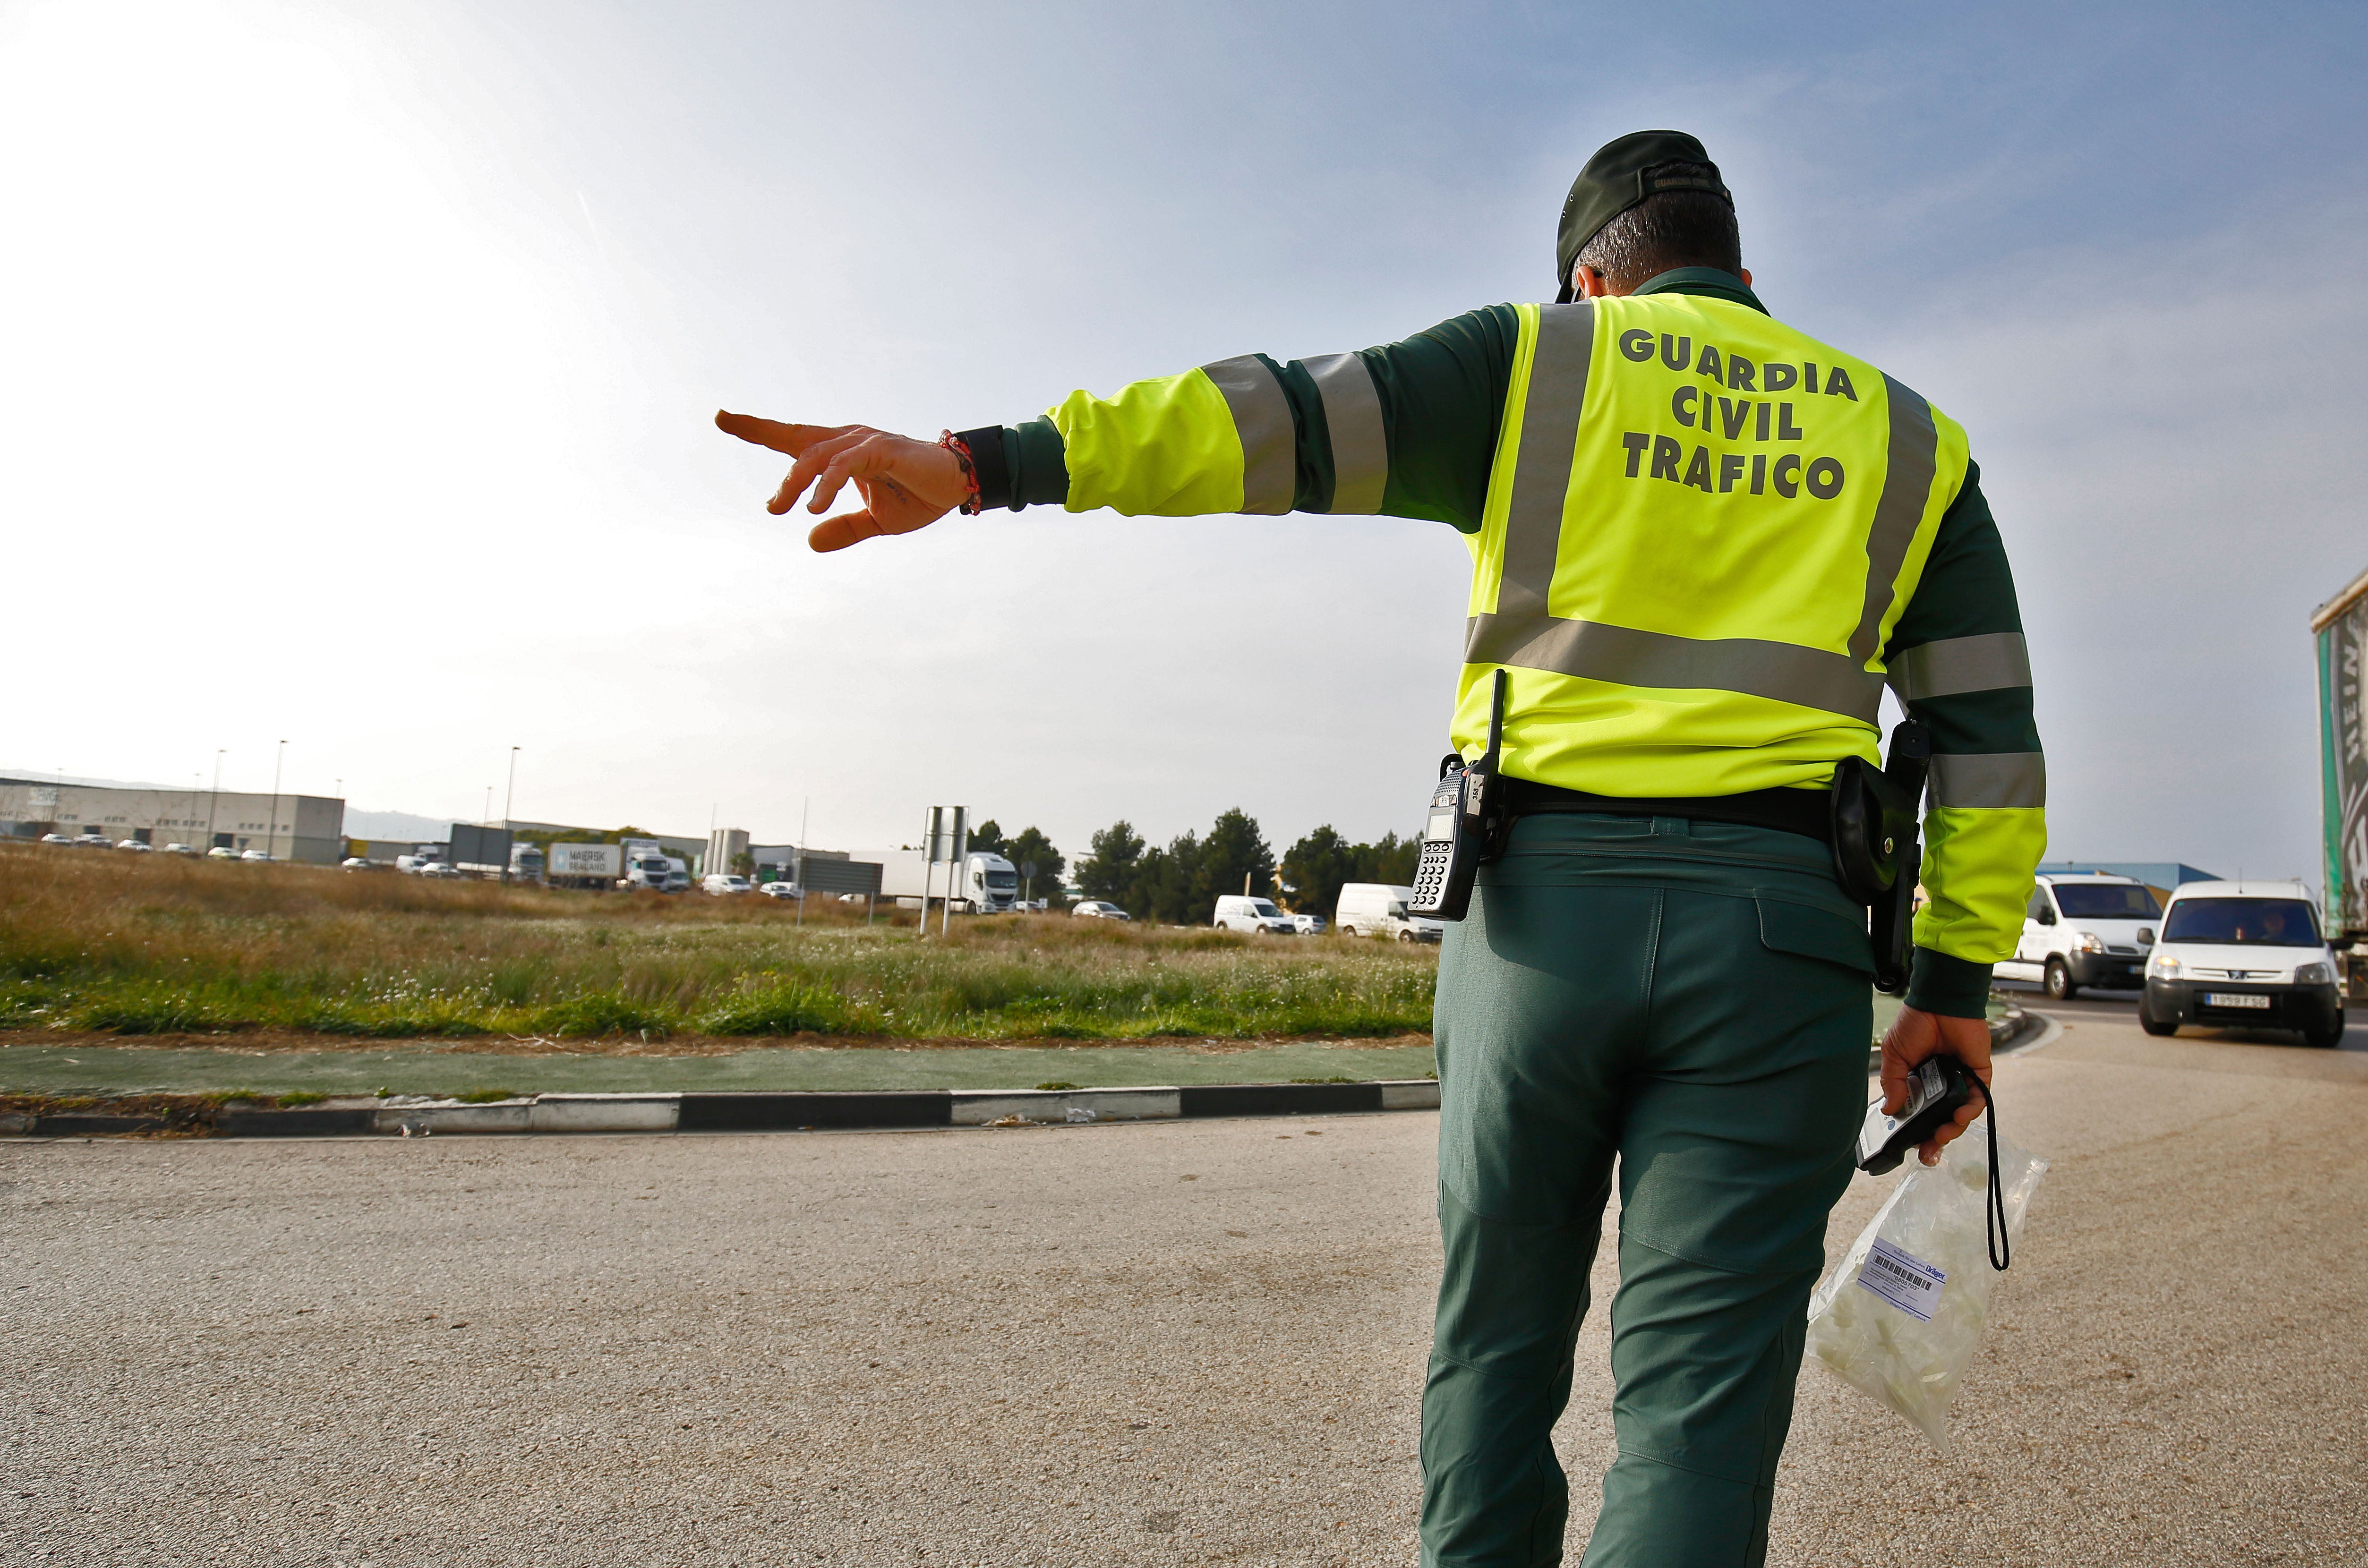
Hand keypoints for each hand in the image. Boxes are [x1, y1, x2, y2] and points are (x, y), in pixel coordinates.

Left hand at [715, 412, 973, 551]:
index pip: (794, 439)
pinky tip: (814, 506)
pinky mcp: (881, 449)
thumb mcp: (876, 521)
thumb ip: (844, 528)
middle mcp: (848, 440)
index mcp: (843, 452)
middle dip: (758, 430)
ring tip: (778, 508)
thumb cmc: (918, 496)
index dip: (758, 428)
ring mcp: (864, 442)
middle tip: (734, 445)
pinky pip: (845, 465)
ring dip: (794, 482)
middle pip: (795, 439)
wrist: (958, 487)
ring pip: (815, 455)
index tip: (723, 418)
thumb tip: (810, 540)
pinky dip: (826, 484)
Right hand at [1878, 1005, 1993, 1165]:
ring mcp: (1961, 1078)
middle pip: (1942, 1117)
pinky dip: (1970, 1110)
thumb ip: (1893, 1083)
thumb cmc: (1915, 1024)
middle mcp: (1942, 1081)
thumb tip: (1890, 1110)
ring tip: (1943, 1134)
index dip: (1917, 1130)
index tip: (1911, 1146)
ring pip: (1961, 1112)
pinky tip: (1959, 1116)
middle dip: (1936, 1138)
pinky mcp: (1979, 1073)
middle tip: (1929, 1153)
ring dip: (1953, 1127)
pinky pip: (1978, 1097)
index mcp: (1920, 1078)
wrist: (1940, 1003)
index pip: (1921, 1110)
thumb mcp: (1895, 1056)